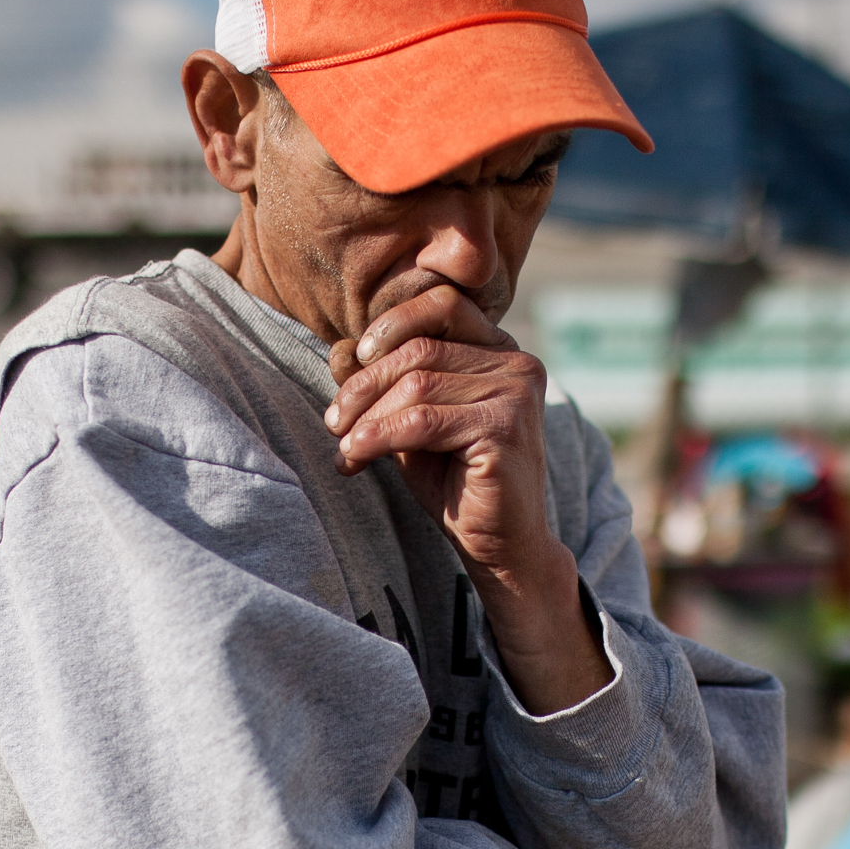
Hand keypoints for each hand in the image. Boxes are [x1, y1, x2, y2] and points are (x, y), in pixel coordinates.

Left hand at [323, 286, 609, 714]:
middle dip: (364, 385)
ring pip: (416, 384)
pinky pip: (421, 421)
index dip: (390, 324)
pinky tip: (355, 459)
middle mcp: (516, 363)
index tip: (355, 359)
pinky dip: (376, 438)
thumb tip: (337, 349)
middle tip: (333, 422)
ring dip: (366, 417)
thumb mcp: (410, 422)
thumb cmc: (454, 482)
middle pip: (419, 349)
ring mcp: (516, 392)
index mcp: (499, 350)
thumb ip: (383, 383)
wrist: (499, 546)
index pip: (441, 302)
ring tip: (344, 448)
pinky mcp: (506, 427)